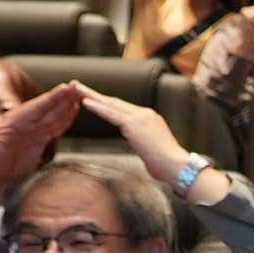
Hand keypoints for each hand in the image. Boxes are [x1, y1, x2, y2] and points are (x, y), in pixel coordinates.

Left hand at [0, 80, 85, 186]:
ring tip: (80, 95)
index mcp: (14, 120)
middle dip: (63, 98)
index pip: (36, 107)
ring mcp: (33, 130)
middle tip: (77, 86)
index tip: (64, 88)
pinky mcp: (39, 140)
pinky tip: (74, 111)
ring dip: (67, 106)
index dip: (51, 98)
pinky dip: (66, 120)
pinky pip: (55, 128)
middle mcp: (25, 122)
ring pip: (54, 116)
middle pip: (48, 108)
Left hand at [73, 83, 191, 175]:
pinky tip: (85, 102)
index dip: (107, 103)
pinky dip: (97, 107)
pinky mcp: (133, 125)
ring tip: (76, 88)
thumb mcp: (153, 150)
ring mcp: (139, 117)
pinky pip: (111, 114)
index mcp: (150, 119)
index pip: (123, 108)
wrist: (177, 166)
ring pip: (110, 104)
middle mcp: (145, 114)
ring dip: (90, 95)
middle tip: (78, 85)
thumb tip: (142, 151)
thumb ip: (144, 145)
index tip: (94, 98)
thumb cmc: (168, 166)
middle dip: (95, 94)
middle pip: (114, 101)